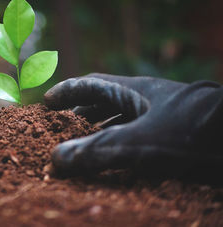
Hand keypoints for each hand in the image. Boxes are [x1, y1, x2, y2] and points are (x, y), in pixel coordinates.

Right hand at [45, 73, 222, 175]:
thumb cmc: (197, 134)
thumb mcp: (142, 144)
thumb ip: (98, 152)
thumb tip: (56, 159)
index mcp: (137, 91)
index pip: (93, 84)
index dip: (67, 92)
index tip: (46, 102)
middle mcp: (149, 101)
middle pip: (105, 101)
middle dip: (79, 113)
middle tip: (59, 126)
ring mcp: (162, 118)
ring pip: (122, 120)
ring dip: (99, 130)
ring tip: (81, 144)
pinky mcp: (174, 136)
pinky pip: (137, 136)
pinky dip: (120, 145)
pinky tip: (115, 158)